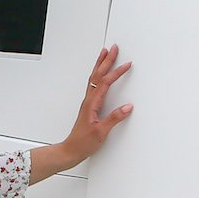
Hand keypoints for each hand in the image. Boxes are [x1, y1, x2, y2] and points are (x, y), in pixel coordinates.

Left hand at [60, 44, 132, 165]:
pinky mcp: (89, 106)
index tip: (126, 64)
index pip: (105, 83)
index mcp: (92, 104)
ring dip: (100, 64)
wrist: (71, 150)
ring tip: (105, 53)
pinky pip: (93, 84)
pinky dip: (98, 74)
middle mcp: (89, 100)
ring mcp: (88, 102)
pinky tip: (100, 74)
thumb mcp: (101, 132)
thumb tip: (127, 107)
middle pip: (98, 75)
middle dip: (106, 60)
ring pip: (94, 77)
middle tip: (113, 48)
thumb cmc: (83, 142)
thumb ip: (114, 119)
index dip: (116, 72)